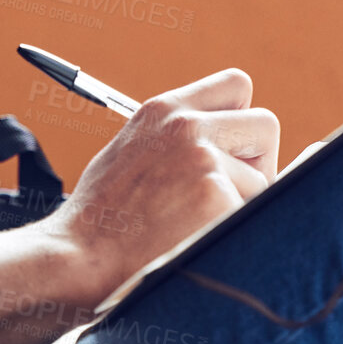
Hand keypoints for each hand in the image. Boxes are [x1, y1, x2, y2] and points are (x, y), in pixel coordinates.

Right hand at [39, 68, 280, 304]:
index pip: (237, 85)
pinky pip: (254, 215)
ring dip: (242, 203)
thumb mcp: (131, 151)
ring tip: (196, 223)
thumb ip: (176, 139)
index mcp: (164, 110)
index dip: (241, 119)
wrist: (77, 258)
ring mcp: (204, 161)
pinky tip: (197, 240)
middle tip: (226, 192)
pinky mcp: (216, 199)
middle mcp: (186, 126)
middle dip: (257, 161)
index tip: (230, 149)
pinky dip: (233, 232)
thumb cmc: (102, 217)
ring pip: (264, 179)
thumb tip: (227, 147)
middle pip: (266, 124)